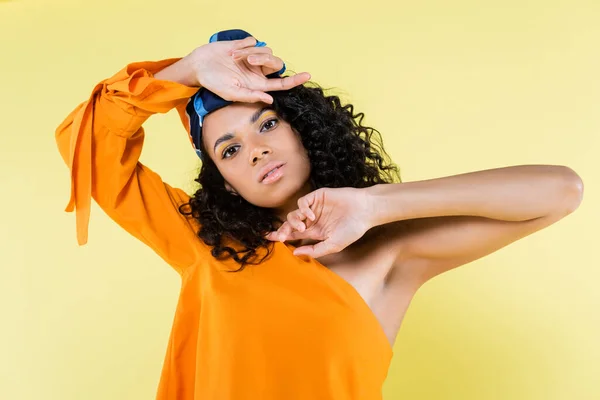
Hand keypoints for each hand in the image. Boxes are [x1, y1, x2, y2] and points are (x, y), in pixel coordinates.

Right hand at [189, 36, 310, 103]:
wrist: (200, 65)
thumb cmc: (214, 82)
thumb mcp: (231, 93)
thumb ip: (250, 96)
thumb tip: (270, 98)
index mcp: (257, 85)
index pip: (281, 84)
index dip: (295, 80)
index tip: (307, 75)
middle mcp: (257, 72)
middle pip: (276, 63)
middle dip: (265, 59)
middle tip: (248, 59)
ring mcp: (252, 58)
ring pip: (266, 51)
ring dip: (249, 53)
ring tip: (233, 57)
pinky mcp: (246, 46)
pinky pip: (253, 42)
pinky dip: (243, 45)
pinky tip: (232, 51)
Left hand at [265, 187, 373, 257]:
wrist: (365, 211)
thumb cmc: (352, 229)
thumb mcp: (333, 245)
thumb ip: (315, 250)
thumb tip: (295, 253)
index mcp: (315, 232)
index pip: (294, 234)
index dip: (281, 236)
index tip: (269, 239)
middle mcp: (312, 219)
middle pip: (290, 224)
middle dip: (283, 230)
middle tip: (280, 236)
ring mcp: (314, 207)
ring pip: (294, 213)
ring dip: (294, 222)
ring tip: (304, 227)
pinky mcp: (317, 196)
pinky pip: (302, 202)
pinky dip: (303, 209)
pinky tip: (310, 216)